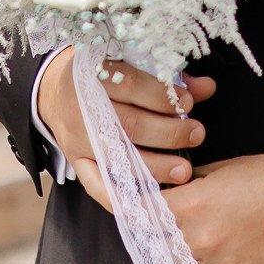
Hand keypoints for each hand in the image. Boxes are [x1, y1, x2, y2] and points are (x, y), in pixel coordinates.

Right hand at [39, 48, 213, 190]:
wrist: (56, 91)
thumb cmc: (104, 75)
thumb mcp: (130, 64)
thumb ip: (167, 77)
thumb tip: (207, 88)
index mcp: (93, 73)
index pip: (130, 86)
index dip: (162, 96)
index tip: (189, 102)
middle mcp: (81, 107)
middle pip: (128, 124)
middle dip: (168, 133)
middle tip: (197, 134)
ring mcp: (76, 138)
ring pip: (117, 157)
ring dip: (155, 167)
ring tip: (185, 170)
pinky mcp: (76, 161)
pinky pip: (99, 185)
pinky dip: (124, 195)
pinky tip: (151, 199)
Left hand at [70, 152, 263, 263]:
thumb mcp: (218, 170)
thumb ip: (184, 186)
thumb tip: (164, 194)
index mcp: (190, 207)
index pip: (132, 211)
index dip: (112, 197)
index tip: (104, 187)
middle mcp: (198, 243)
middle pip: (152, 242)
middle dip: (153, 227)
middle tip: (165, 210)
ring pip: (183, 261)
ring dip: (187, 244)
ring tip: (216, 221)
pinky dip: (216, 257)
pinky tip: (238, 236)